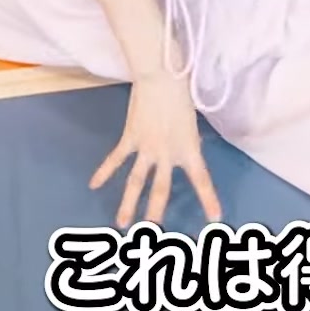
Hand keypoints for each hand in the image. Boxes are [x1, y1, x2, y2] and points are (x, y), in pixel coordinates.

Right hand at [90, 71, 222, 226]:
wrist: (161, 77)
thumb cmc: (183, 94)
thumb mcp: (192, 123)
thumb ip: (187, 142)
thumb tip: (185, 152)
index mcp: (189, 149)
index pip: (202, 180)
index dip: (209, 200)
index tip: (215, 218)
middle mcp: (167, 154)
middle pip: (161, 189)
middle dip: (156, 212)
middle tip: (153, 233)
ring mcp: (147, 148)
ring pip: (135, 182)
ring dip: (128, 204)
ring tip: (122, 224)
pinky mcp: (130, 138)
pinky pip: (116, 158)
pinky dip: (104, 172)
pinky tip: (94, 185)